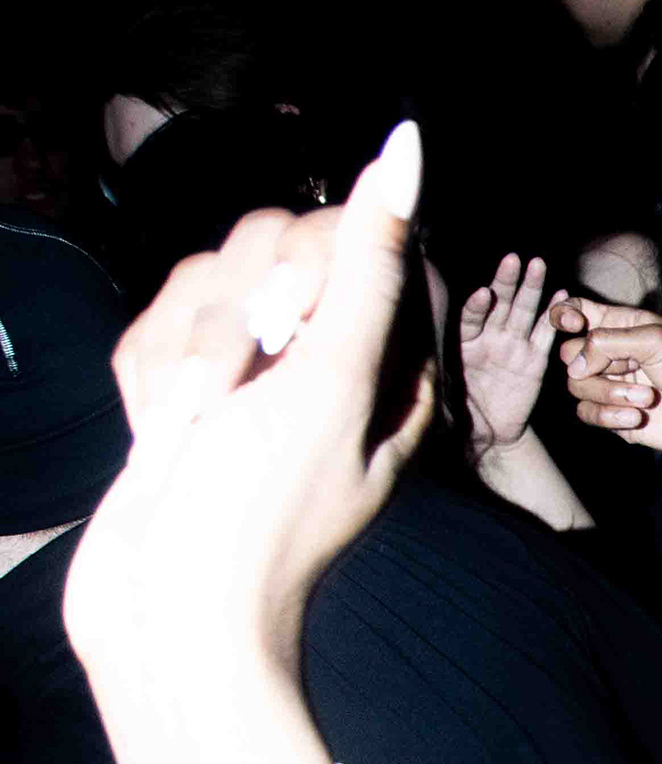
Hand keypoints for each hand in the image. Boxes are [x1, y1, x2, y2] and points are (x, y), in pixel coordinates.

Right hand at [67, 122, 433, 692]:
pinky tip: (163, 439)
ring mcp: (254, 377)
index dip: (317, 266)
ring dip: (190, 355)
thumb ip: (370, 262)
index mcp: (391, 360)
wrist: (167, 614)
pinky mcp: (186, 394)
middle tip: (239, 389)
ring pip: (206, 286)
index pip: (365, 240)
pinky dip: (152, 383)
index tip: (294, 331)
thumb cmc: (261, 508)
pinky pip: (157, 333)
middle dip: (241, 314)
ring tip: (197, 427)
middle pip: (275, 248)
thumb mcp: (333, 378)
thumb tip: (407, 149)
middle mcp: (330, 362)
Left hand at [455, 252, 557, 454]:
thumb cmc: (459, 415)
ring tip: (538, 265)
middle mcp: (488, 339)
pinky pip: (545, 334)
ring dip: (532, 288)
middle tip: (514, 260)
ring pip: (523, 312)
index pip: (470, 319)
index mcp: (462, 344)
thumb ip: (437, 377)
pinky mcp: (534, 359)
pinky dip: (553, 316)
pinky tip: (562, 295)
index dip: (477, 307)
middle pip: (499, 305)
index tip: (483, 294)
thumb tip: (421, 366)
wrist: (488, 433)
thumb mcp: (442, 397)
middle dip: (506, 282)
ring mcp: (512, 346)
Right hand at [554, 297, 661, 479]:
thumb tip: (572, 365)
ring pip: (577, 386)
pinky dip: (608, 416)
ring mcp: (614, 385)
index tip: (571, 325)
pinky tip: (636, 420)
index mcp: (625, 326)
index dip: (563, 315)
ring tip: (646, 399)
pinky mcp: (616, 416)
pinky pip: (587, 413)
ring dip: (609, 394)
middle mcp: (615, 354)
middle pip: (568, 354)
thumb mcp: (657, 341)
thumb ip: (608, 342)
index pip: (578, 312)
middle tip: (625, 370)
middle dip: (591, 365)